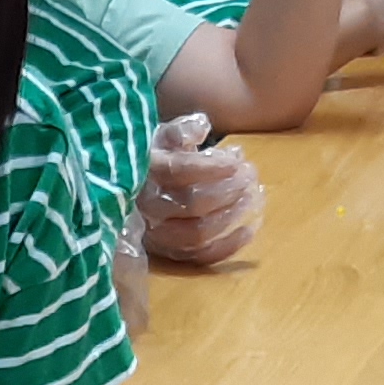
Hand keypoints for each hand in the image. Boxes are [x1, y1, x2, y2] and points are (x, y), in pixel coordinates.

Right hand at [143, 117, 266, 268]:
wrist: (130, 186)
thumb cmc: (154, 157)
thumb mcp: (163, 135)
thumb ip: (182, 129)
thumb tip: (201, 127)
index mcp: (144, 171)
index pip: (178, 171)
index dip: (211, 167)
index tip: (237, 160)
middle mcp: (146, 206)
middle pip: (192, 204)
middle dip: (228, 190)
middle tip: (250, 175)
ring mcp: (156, 234)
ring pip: (197, 234)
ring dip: (231, 216)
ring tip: (253, 197)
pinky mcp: (169, 253)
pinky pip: (201, 257)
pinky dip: (229, 246)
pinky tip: (250, 229)